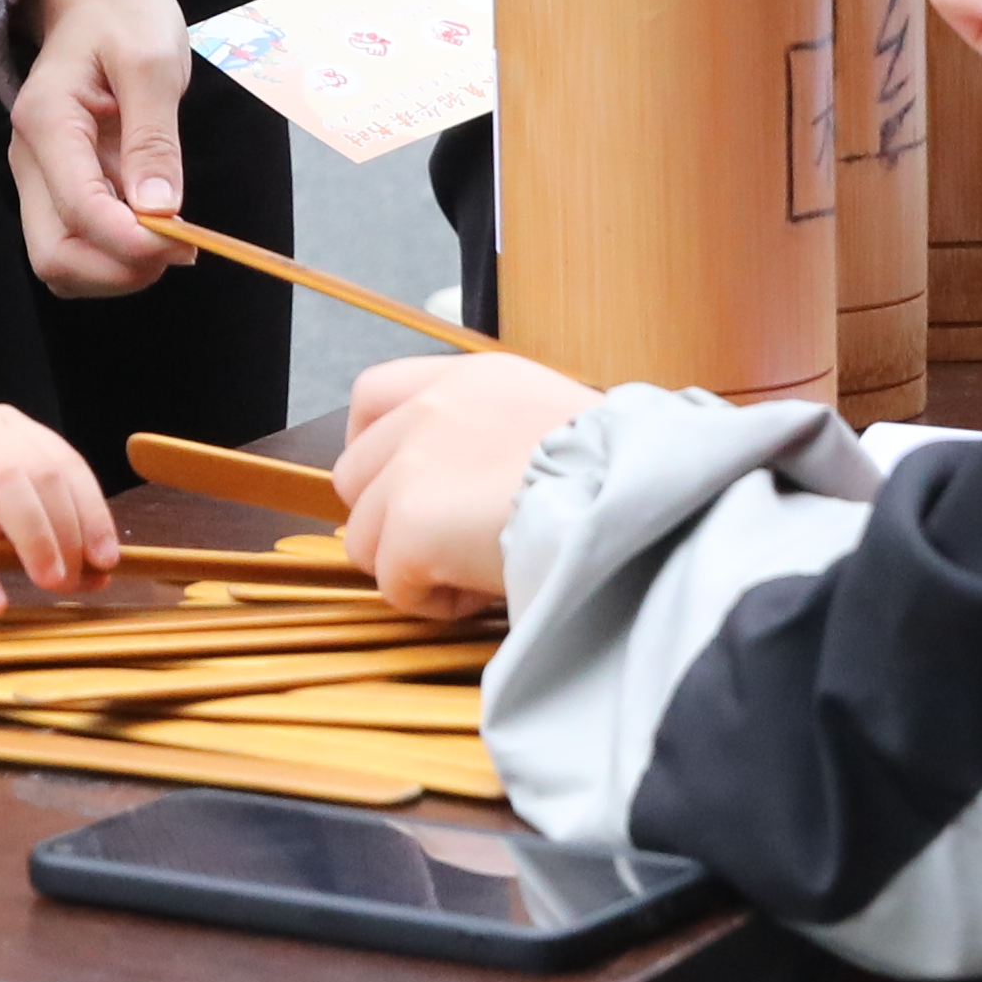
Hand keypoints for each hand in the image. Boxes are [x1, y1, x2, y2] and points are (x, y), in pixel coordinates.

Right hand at [0, 402, 118, 610]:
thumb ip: (29, 526)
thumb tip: (93, 571)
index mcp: (2, 426)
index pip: (62, 461)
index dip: (91, 510)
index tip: (108, 558)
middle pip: (39, 468)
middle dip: (67, 526)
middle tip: (75, 578)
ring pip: (0, 481)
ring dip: (34, 535)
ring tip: (49, 583)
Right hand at [4, 0, 195, 297]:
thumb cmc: (123, 13)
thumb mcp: (152, 60)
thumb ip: (154, 138)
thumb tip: (160, 212)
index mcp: (47, 122)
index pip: (79, 211)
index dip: (132, 242)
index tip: (185, 243)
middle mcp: (29, 158)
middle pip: (54, 255)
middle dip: (119, 270)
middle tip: (181, 250)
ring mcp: (39, 175)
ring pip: (61, 260)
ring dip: (118, 269)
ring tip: (173, 239)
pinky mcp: (58, 183)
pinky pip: (77, 241)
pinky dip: (115, 253)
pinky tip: (155, 229)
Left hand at [337, 349, 595, 618]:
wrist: (628, 504)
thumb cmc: (614, 477)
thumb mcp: (552, 421)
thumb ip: (490, 435)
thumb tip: (463, 486)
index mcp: (468, 379)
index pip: (372, 394)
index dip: (370, 445)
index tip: (394, 484)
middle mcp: (430, 409)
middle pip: (353, 474)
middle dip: (386, 518)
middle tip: (443, 546)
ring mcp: (411, 465)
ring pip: (363, 539)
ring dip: (411, 566)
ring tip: (475, 572)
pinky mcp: (408, 524)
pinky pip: (393, 585)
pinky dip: (434, 602)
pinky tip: (482, 591)